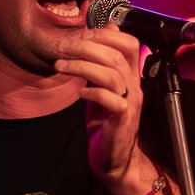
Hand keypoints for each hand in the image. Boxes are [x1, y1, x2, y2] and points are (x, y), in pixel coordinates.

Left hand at [53, 24, 144, 194]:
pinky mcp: (122, 120)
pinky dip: (93, 92)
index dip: (104, 34)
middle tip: (62, 48)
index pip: (128, 43)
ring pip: (111, 74)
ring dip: (82, 66)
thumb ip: (98, 68)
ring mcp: (130, 103)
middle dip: (86, 46)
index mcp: (130, 77)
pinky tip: (79, 93)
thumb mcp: (100, 90)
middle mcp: (134, 87)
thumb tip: (91, 43)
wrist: (114, 160)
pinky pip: (111, 99)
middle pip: (116, 55)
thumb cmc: (105, 125)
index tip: (79, 35)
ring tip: (60, 66)